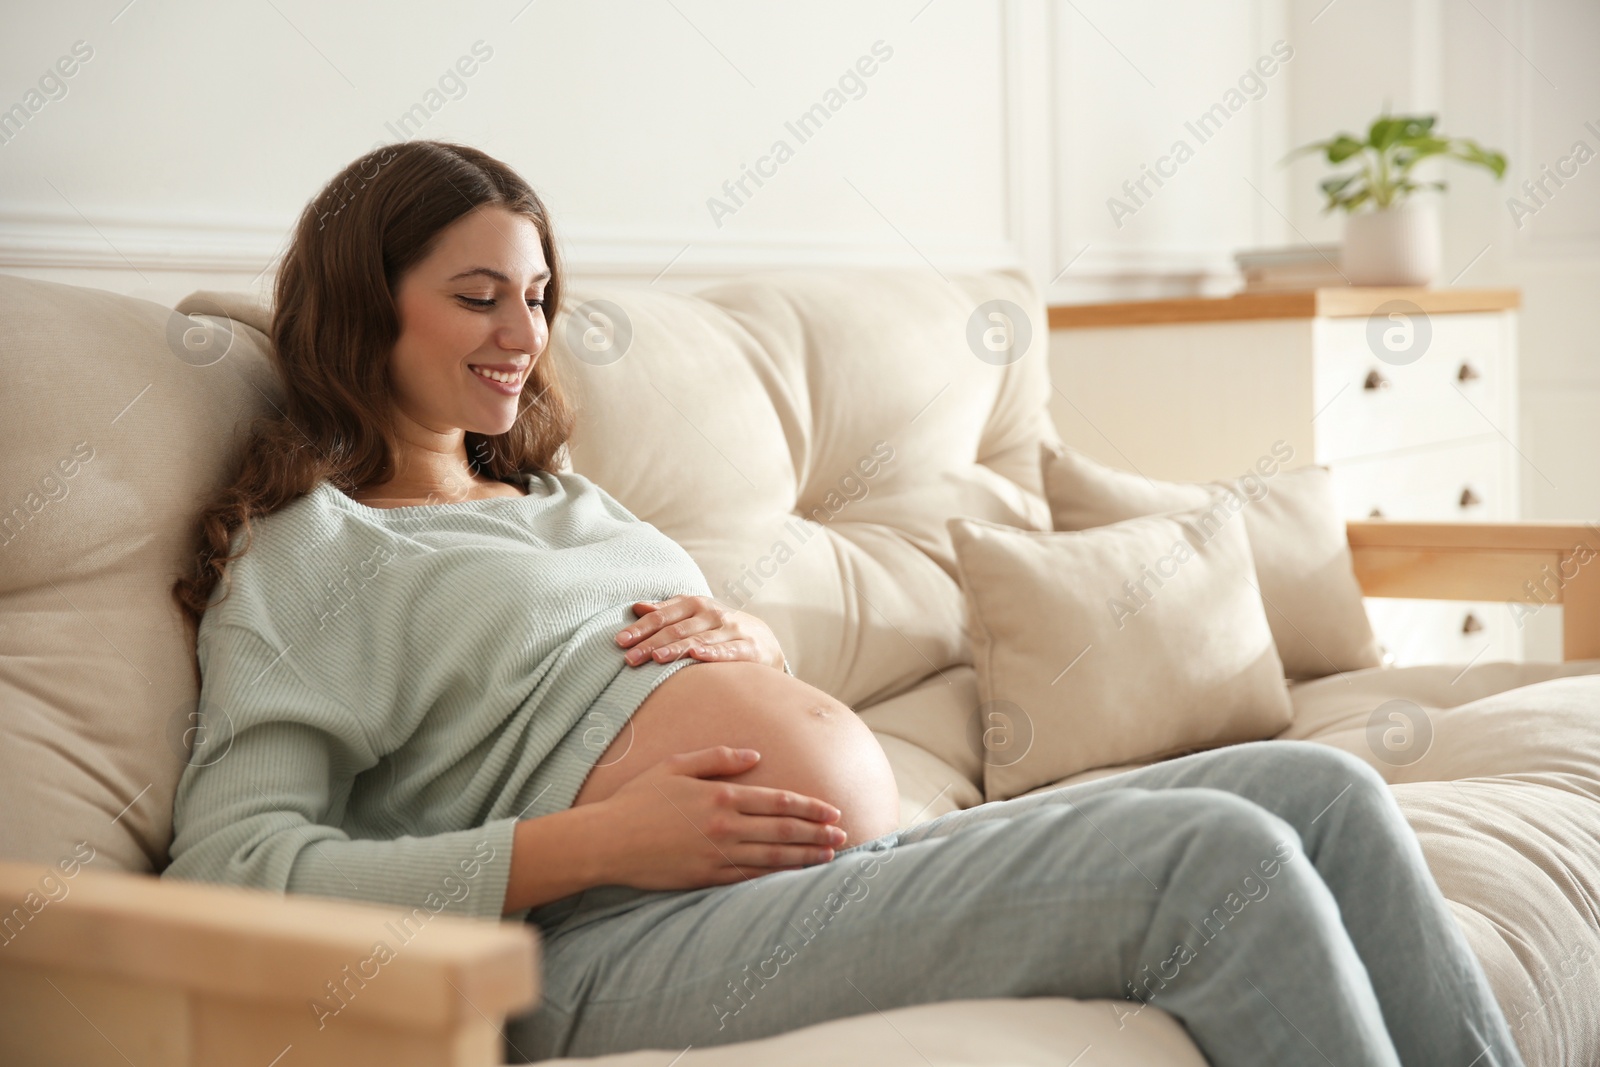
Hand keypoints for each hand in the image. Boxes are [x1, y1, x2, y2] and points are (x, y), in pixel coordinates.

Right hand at [593, 746, 845, 888]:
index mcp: (721, 796)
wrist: (607, 841)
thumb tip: (755, 756)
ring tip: (829, 856)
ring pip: (773, 856)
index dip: (810, 807)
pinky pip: (750, 877)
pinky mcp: (706, 877)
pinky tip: (792, 873)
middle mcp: (724, 826)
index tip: (833, 811)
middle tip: (843, 835)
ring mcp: (717, 855)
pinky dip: (776, 875)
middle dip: (817, 833)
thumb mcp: (676, 766)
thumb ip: (718, 758)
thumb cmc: (638, 799)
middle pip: (783, 830)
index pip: (777, 802)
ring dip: (805, 856)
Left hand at [617, 594, 785, 671]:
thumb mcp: (693, 615)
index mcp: (695, 604)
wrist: (763, 639)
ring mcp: (731, 629)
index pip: (663, 616)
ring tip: (656, 657)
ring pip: (699, 639)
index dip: (641, 628)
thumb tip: (637, 607)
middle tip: (629, 658)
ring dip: (676, 649)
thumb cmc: (719, 628)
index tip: (620, 641)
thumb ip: (667, 611)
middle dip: (651, 643)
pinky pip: (728, 651)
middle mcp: (712, 613)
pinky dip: (713, 653)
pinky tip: (697, 656)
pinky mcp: (748, 647)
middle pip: (676, 629)